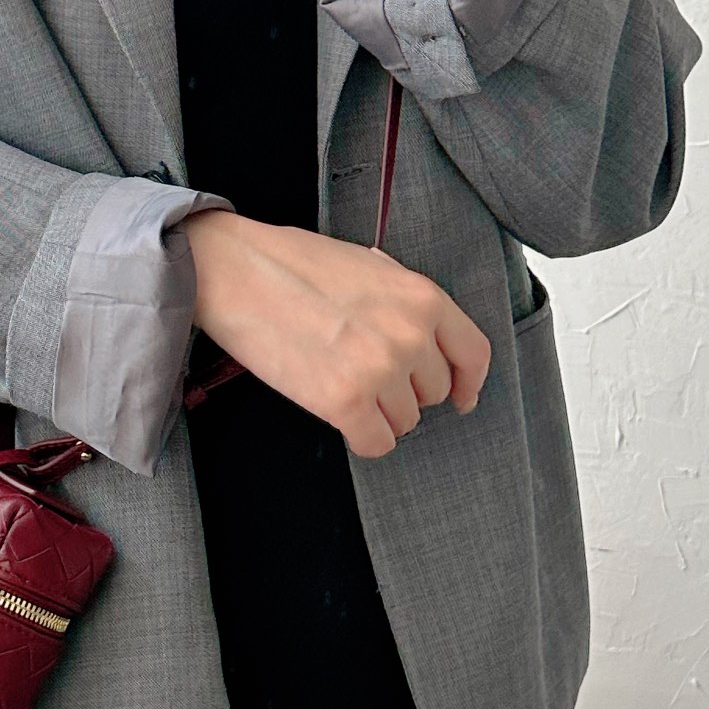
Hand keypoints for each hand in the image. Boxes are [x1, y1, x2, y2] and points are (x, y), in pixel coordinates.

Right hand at [182, 209, 490, 457]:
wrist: (235, 272)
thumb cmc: (292, 264)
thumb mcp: (369, 265)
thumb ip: (405, 300)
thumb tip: (423, 334)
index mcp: (422, 297)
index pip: (473, 354)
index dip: (468, 383)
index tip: (461, 398)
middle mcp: (410, 335)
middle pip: (433, 393)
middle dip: (405, 391)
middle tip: (366, 375)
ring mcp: (380, 371)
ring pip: (405, 422)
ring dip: (379, 414)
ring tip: (343, 385)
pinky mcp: (344, 402)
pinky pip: (376, 443)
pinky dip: (361, 437)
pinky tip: (340, 416)